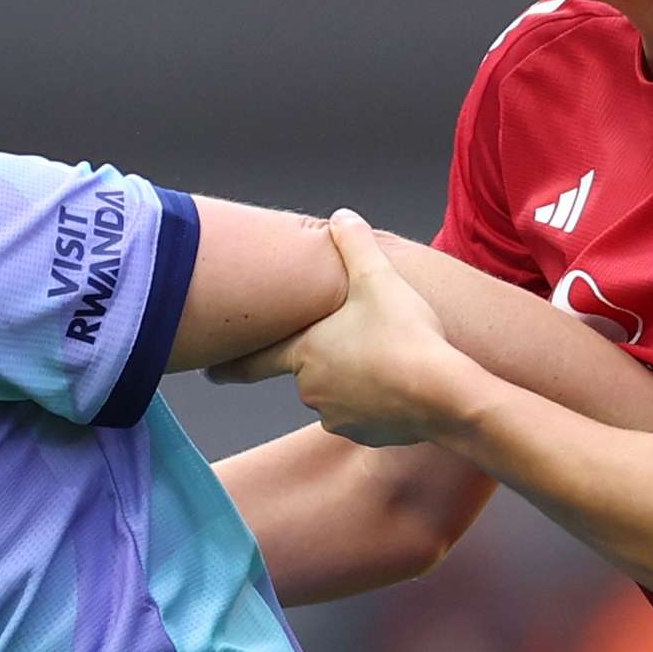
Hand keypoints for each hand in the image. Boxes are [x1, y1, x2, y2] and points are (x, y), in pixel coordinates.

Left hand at [212, 213, 483, 449]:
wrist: (442, 394)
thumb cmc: (405, 335)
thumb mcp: (378, 277)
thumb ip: (355, 244)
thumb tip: (341, 216)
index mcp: (305, 353)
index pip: (253, 361)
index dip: (229, 365)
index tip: (210, 372)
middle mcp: (312, 389)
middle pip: (309, 370)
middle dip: (327, 357)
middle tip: (360, 341)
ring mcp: (337, 416)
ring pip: (338, 392)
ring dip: (354, 379)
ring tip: (388, 359)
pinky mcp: (366, 435)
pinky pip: (364, 415)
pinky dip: (377, 401)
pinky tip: (401, 385)